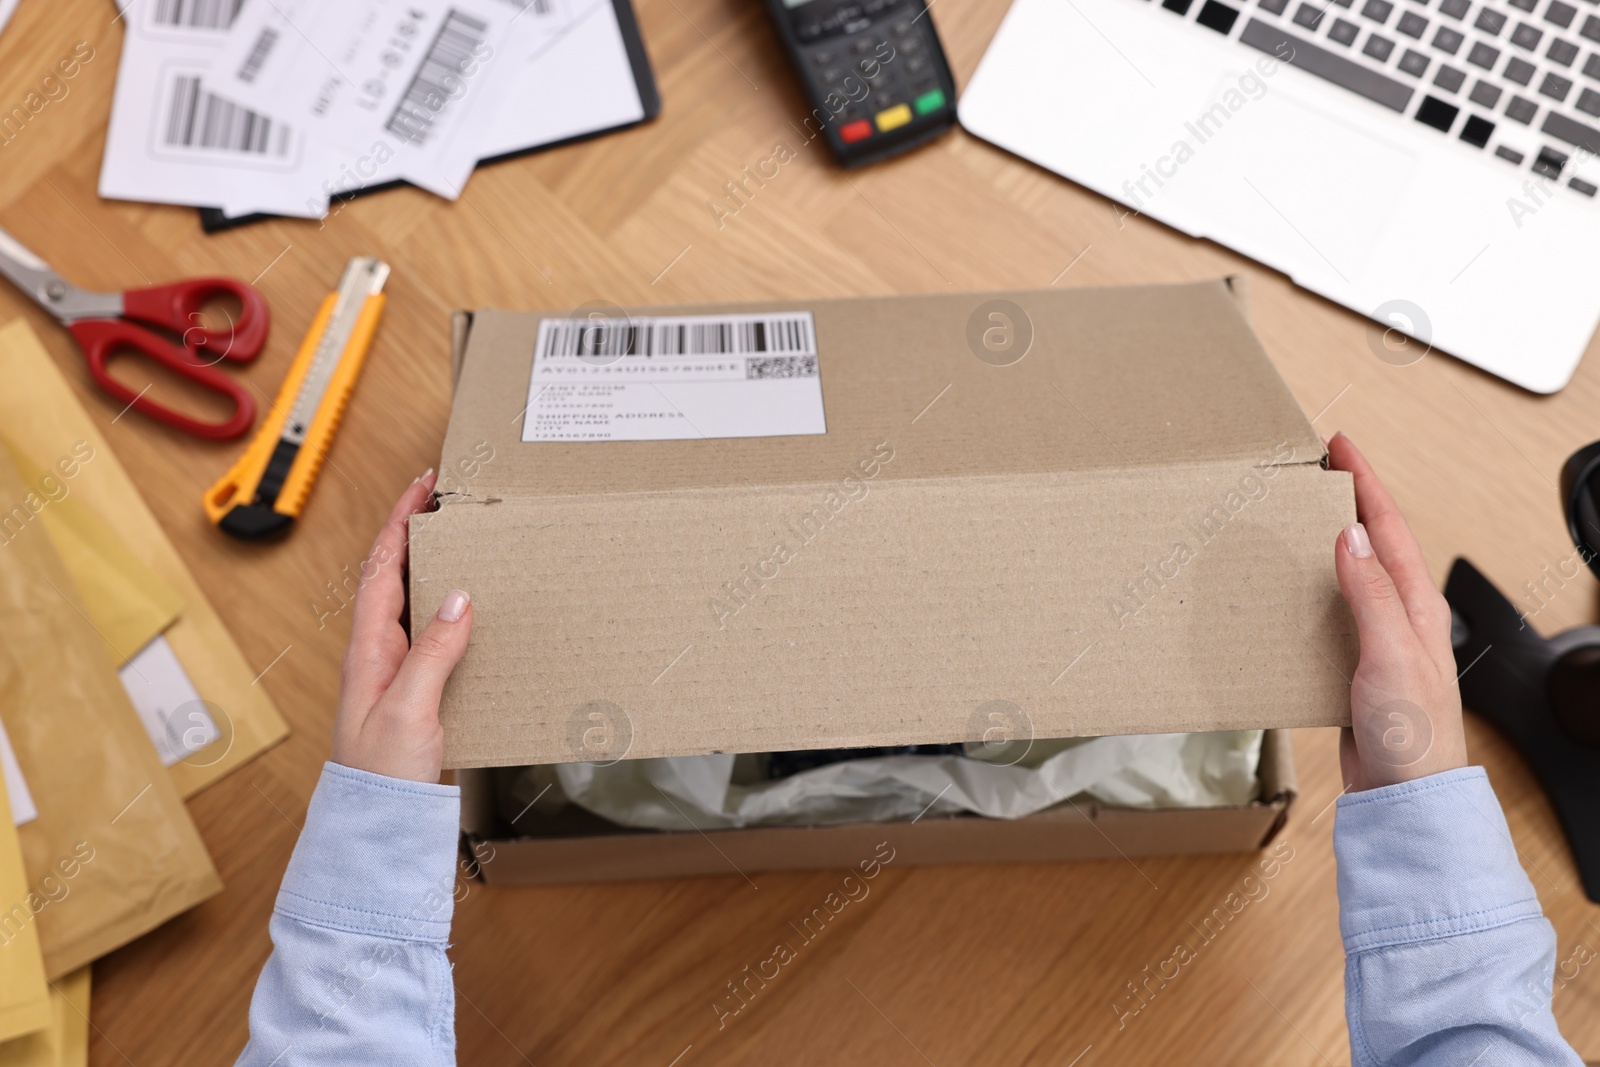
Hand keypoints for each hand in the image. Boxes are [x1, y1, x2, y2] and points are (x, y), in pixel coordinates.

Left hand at [331, 469, 471, 783]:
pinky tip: (478, 613)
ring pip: (416, 604)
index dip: (400, 522)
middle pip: (395, 577)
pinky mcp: (417, 693)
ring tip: (468, 543)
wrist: (375, 828)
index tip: (425, 486)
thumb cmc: (380, 777)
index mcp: (367, 650)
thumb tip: (458, 597)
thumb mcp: (409, 710)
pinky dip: (455, 612)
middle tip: (451, 503)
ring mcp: (396, 674)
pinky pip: (434, 637)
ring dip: (438, 569)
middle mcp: (378, 654)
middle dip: (419, 534)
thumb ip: (432, 653)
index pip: (381, 569)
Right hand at [1328, 432, 1467, 791]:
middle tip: (1313, 469)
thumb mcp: (1392, 654)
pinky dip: (1309, 587)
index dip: (1365, 482)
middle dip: (1346, 500)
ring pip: (1349, 574)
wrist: (1406, 797)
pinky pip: (1330, 611)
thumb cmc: (1413, 735)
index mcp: (1417, 606)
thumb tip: (1352, 536)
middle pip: (1372, 541)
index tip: (1340, 446)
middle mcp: (1401, 616)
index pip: (1390, 527)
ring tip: (1293, 517)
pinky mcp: (1354, 665)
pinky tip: (1285, 591)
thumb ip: (1371, 594)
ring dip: (1323, 541)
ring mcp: (1378, 640)